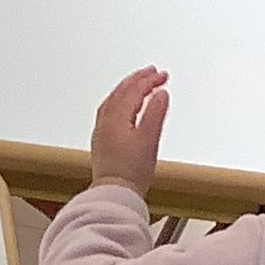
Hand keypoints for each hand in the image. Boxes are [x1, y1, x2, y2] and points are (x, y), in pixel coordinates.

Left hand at [90, 67, 168, 193]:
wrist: (115, 192)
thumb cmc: (131, 172)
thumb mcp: (150, 140)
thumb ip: (155, 114)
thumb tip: (160, 94)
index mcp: (116, 118)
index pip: (133, 90)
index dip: (149, 80)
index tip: (162, 75)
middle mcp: (105, 121)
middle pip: (121, 92)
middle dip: (137, 79)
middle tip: (152, 72)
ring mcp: (102, 130)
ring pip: (113, 100)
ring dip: (127, 88)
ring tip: (140, 82)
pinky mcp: (102, 140)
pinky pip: (109, 110)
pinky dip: (120, 100)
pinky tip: (124, 104)